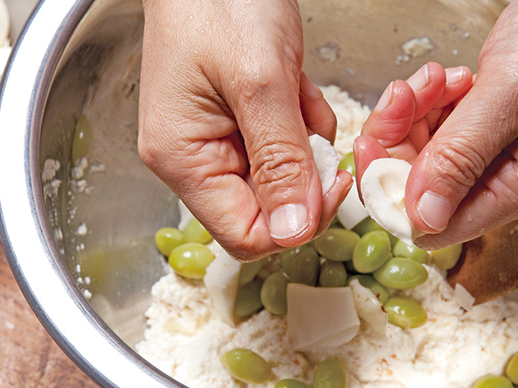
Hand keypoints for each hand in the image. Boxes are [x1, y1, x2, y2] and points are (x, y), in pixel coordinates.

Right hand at [138, 0, 350, 260]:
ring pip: (282, 175)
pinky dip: (300, 117)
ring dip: (304, 137)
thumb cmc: (220, 1)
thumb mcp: (260, 81)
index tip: (333, 179)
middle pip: (267, 207)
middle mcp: (193, 160)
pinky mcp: (236, 121)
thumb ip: (281, 160)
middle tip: (308, 116)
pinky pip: (283, 144)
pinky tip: (291, 80)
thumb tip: (295, 232)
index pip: (246, 235)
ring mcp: (214, 140)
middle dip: (303, 167)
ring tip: (293, 86)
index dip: (298, 220)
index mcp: (183, 160)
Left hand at [356, 0, 517, 248]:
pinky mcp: (500, 119)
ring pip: (431, 152)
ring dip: (417, 113)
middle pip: (425, 187)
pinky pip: (447, 124)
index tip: (374, 149)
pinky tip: (451, 76)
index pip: (437, 226)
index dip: (393, 193)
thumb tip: (421, 215)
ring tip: (436, 78)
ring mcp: (506, 147)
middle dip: (401, 142)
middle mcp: (513, 177)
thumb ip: (463, 156)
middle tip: (401, 98)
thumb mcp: (515, 92)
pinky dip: (436, 99)